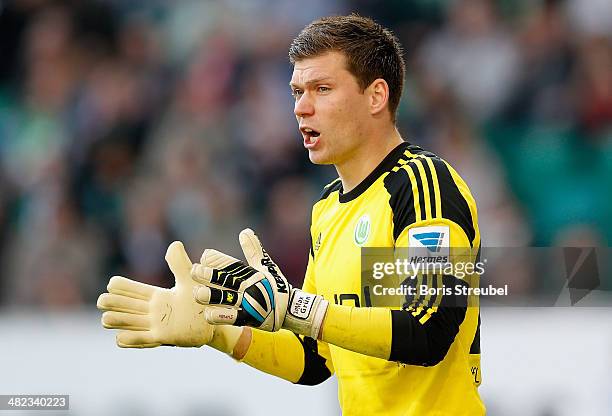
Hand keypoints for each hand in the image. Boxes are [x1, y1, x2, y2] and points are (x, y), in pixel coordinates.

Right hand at [97, 241, 214, 347]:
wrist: (213, 322)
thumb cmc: (200, 300)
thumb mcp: (189, 280)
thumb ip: (180, 264)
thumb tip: (174, 244)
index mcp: (156, 296)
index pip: (130, 289)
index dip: (120, 286)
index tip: (113, 284)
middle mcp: (151, 311)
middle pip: (123, 305)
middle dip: (111, 303)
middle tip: (104, 301)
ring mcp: (155, 325)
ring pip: (127, 323)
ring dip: (116, 321)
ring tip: (106, 319)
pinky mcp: (162, 338)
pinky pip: (140, 340)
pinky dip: (129, 339)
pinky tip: (121, 337)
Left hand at [191, 228, 328, 337]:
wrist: (292, 309)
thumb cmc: (275, 286)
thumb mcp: (265, 266)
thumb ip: (254, 250)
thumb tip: (245, 231)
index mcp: (251, 274)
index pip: (233, 265)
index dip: (219, 260)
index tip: (205, 255)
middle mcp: (249, 287)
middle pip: (226, 280)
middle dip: (209, 276)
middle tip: (194, 271)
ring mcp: (250, 303)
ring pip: (227, 299)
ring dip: (212, 296)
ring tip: (196, 293)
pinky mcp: (251, 318)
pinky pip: (234, 318)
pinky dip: (221, 316)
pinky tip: (208, 314)